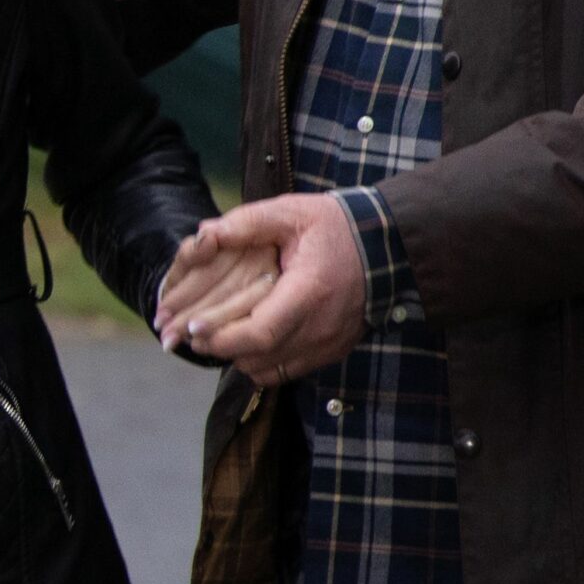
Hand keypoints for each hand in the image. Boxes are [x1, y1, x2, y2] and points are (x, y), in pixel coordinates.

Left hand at [168, 195, 366, 384]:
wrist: (389, 247)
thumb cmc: (337, 227)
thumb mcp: (293, 212)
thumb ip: (248, 222)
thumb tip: (206, 233)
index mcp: (309, 291)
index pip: (259, 332)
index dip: (222, 336)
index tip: (194, 327)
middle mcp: (321, 327)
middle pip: (260, 357)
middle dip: (221, 349)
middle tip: (194, 333)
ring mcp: (329, 344)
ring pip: (270, 371)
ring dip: (241, 357)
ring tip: (220, 336)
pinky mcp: (333, 352)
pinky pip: (288, 371)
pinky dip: (264, 362)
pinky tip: (251, 341)